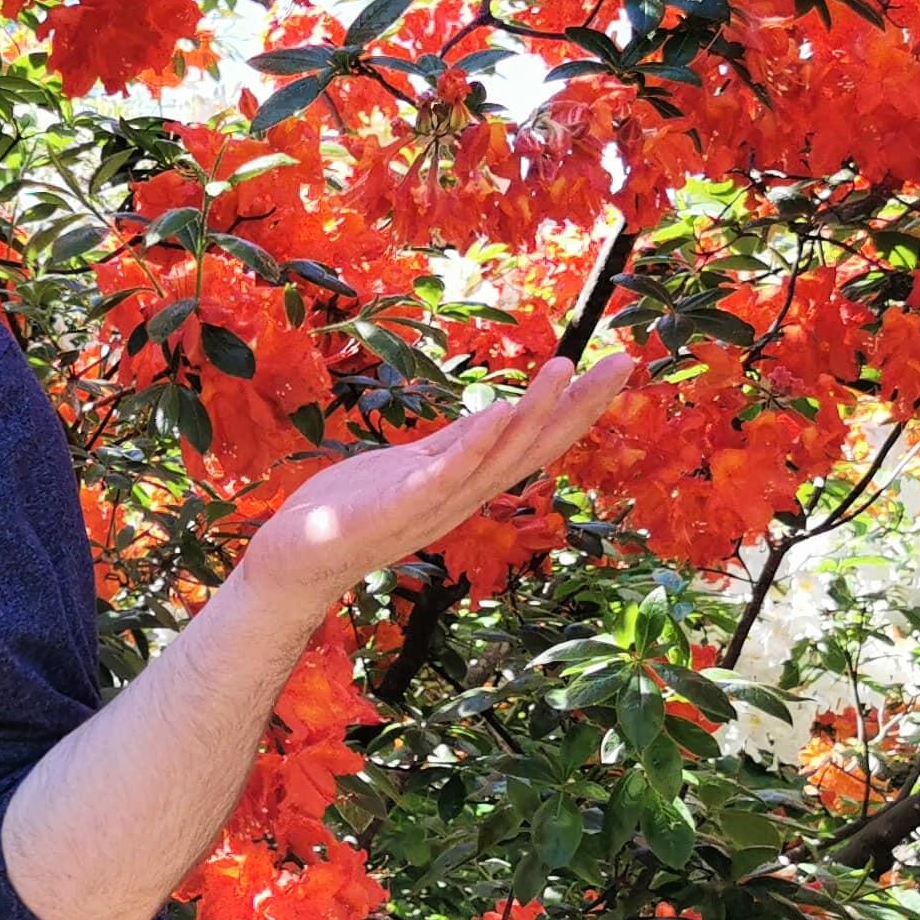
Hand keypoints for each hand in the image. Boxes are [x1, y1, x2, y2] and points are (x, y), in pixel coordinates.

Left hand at [243, 348, 643, 602]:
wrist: (296, 558)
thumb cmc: (351, 508)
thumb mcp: (411, 466)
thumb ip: (454, 445)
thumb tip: (500, 414)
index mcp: (468, 483)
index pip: (536, 441)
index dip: (579, 407)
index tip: (619, 366)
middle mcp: (463, 497)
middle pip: (534, 448)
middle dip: (579, 406)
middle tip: (623, 362)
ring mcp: (433, 504)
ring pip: (496, 458)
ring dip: (533, 414)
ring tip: (565, 369)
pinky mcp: (397, 508)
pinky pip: (443, 475)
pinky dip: (473, 446)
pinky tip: (498, 414)